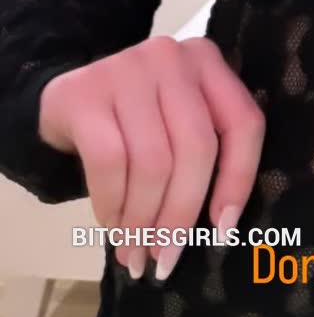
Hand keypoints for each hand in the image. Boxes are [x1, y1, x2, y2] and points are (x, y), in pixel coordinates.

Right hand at [38, 35, 265, 281]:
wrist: (68, 101)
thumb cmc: (138, 122)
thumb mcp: (178, 123)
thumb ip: (206, 155)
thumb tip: (221, 231)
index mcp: (209, 62)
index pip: (243, 123)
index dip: (238, 182)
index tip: (222, 232)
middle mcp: (172, 57)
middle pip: (196, 148)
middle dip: (181, 216)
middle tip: (165, 259)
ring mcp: (127, 69)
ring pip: (153, 162)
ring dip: (143, 221)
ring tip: (135, 254)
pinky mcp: (85, 93)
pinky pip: (109, 163)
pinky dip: (112, 205)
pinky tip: (112, 228)